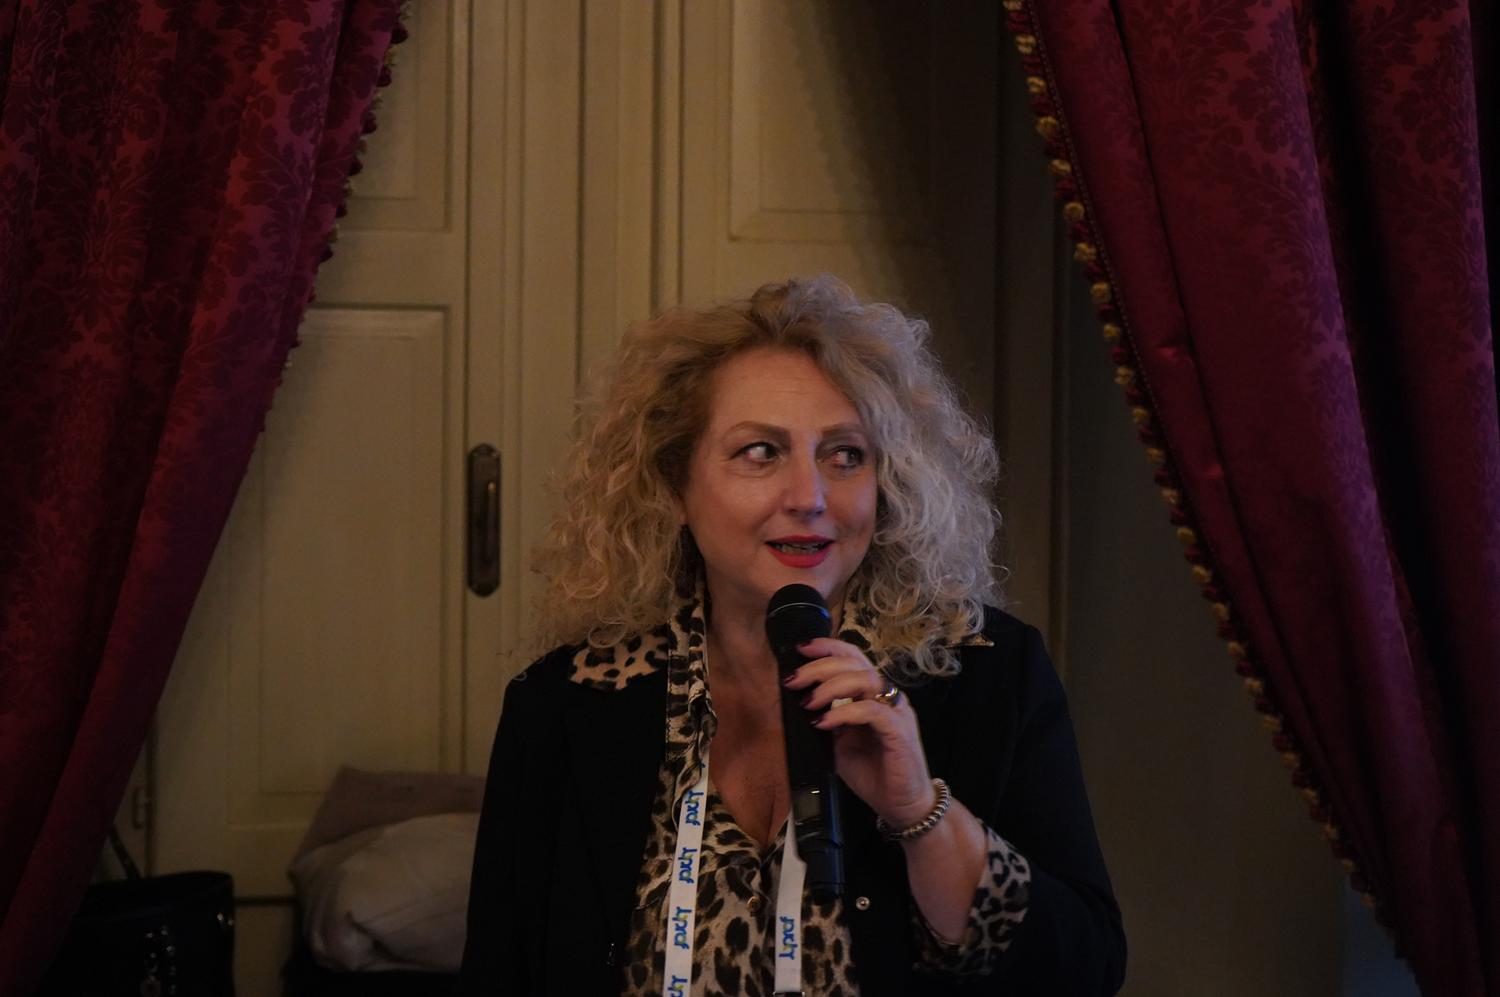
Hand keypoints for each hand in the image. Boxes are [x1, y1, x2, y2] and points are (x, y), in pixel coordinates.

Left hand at [781, 637, 936, 827]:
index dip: (827, 647)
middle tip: (793, 680)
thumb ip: (827, 718)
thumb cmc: (872, 773)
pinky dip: (844, 713)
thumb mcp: (840, 743)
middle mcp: (887, 696)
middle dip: (820, 666)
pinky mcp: (899, 732)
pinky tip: (824, 723)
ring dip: (832, 686)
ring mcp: (897, 712)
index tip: (799, 649)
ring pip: (866, 679)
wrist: (901, 805)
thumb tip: (798, 700)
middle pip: (855, 662)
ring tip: (809, 703)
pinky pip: (872, 711)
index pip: (853, 657)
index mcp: (873, 694)